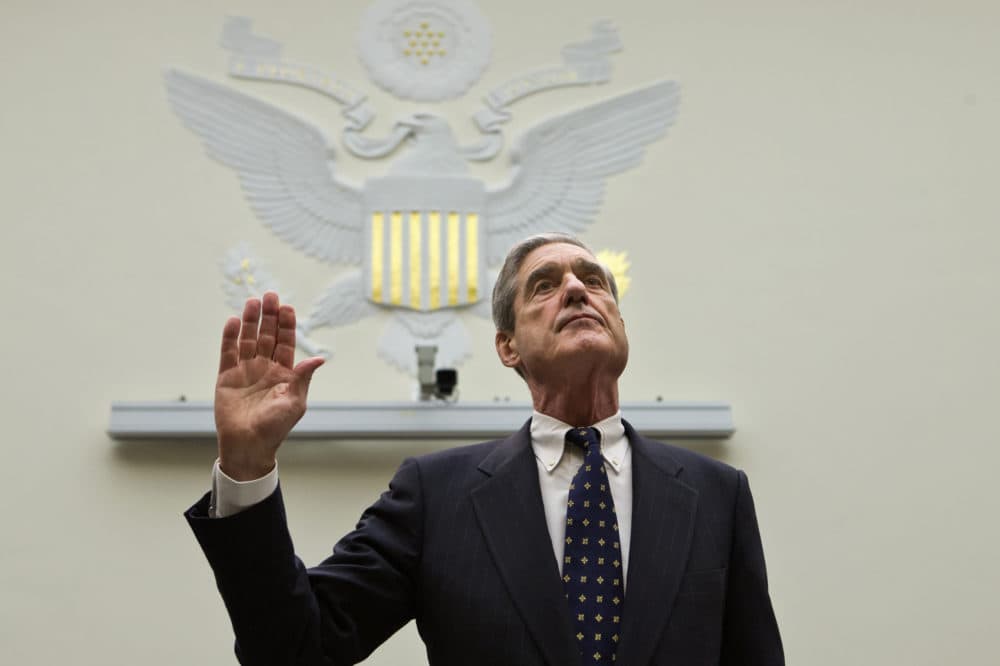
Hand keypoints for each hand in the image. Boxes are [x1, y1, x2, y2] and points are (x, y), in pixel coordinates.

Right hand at [215, 292, 323, 479]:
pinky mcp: (227, 377)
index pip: (286, 343)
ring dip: (251, 321)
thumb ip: (303, 377)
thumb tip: (320, 358)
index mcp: (284, 373)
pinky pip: (228, 352)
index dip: (287, 325)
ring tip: (253, 302)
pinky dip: (231, 337)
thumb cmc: (275, 427)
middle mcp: (264, 368)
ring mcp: (245, 371)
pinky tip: (235, 321)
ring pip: (248, 339)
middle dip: (269, 316)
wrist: (248, 445)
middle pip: (267, 336)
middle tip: (270, 295)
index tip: (287, 307)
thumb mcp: (295, 402)